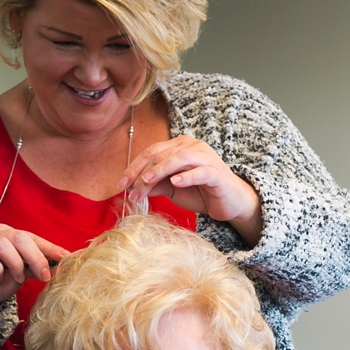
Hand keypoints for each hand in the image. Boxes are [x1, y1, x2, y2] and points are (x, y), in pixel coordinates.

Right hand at [0, 225, 68, 326]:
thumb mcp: (20, 275)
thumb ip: (35, 267)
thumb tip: (59, 264)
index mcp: (8, 235)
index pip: (33, 238)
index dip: (50, 248)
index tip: (66, 258)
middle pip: (20, 238)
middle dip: (37, 257)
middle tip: (45, 276)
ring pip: (4, 246)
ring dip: (15, 265)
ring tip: (16, 278)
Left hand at [118, 136, 263, 244]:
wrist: (229, 202)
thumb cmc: (200, 192)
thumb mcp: (171, 189)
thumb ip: (155, 184)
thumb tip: (132, 187)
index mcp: (178, 146)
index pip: (151, 152)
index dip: (134, 167)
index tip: (120, 185)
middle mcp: (191, 146)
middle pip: (160, 154)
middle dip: (142, 173)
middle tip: (130, 190)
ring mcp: (205, 157)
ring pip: (178, 159)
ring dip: (159, 171)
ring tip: (146, 182)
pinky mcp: (216, 172)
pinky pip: (199, 171)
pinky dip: (186, 176)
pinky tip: (175, 183)